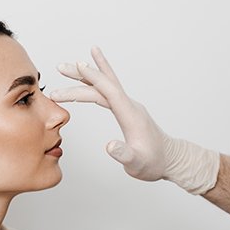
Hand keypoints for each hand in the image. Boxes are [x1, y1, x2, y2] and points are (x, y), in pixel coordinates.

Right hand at [50, 46, 218, 194]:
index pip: (110, 91)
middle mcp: (129, 105)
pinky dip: (96, 80)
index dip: (94, 77)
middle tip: (60, 68)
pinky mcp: (125, 108)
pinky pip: (108, 90)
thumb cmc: (153, 162)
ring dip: (85, 75)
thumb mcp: (137, 164)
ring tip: (66, 68)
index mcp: (130, 115)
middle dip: (81, 76)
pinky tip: (90, 73)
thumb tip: (109, 146)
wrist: (169, 159)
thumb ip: (124, 154)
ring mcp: (128, 105)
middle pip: (103, 85)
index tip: (79, 65)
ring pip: (104, 85)